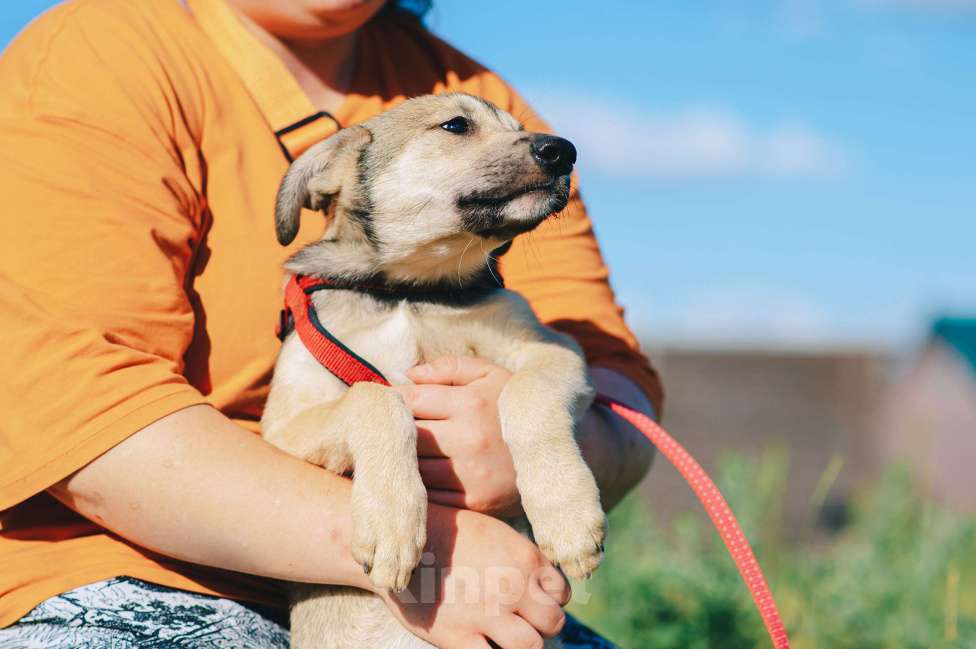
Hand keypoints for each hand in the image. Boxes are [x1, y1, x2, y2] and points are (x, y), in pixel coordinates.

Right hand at [378, 505, 568, 648]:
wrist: (400, 543)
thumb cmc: (448, 534)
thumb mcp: (495, 533)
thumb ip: (522, 558)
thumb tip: (543, 580)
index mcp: (524, 559)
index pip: (562, 592)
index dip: (551, 599)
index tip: (535, 599)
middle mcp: (512, 588)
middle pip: (553, 622)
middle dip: (543, 625)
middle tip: (526, 622)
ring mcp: (486, 614)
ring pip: (530, 646)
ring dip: (524, 644)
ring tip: (507, 635)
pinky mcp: (457, 637)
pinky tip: (482, 644)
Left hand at [394, 356, 521, 517]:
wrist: (556, 455)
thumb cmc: (514, 410)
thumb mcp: (492, 376)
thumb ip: (450, 367)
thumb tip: (406, 374)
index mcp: (471, 403)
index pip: (410, 400)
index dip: (390, 401)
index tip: (382, 405)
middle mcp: (470, 439)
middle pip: (407, 435)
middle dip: (392, 432)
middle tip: (382, 430)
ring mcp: (471, 474)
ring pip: (413, 467)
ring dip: (401, 461)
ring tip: (394, 454)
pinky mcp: (474, 503)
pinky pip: (429, 494)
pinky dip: (417, 486)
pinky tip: (414, 478)